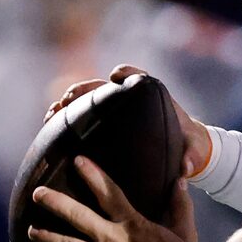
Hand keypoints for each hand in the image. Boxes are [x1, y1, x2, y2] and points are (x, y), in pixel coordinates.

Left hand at [27, 155, 201, 241]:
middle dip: (54, 202)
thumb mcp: (185, 232)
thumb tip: (180, 179)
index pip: (108, 192)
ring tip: (31, 231)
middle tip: (37, 193)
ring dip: (47, 237)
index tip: (77, 160)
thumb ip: (179, 205)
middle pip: (76, 216)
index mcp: (132, 225)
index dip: (92, 174)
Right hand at [47, 63, 213, 178]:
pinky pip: (81, 117)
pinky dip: (65, 119)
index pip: (137, 77)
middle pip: (102, 87)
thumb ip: (191, 158)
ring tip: (53, 113)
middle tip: (69, 99)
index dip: (127, 73)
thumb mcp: (192, 151)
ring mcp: (113, 111)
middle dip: (84, 90)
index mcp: (151, 98)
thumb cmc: (188, 145)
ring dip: (68, 104)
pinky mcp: (103, 124)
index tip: (115, 75)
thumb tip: (188, 169)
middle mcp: (128, 101)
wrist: (180, 149)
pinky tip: (49, 126)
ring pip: (87, 101)